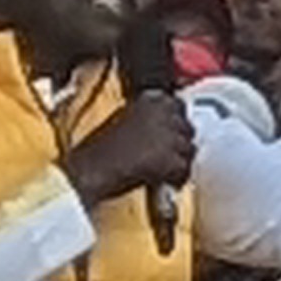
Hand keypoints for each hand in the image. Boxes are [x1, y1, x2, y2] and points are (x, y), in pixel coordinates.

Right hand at [61, 93, 195, 209]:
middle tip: (166, 155)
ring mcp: (170, 136)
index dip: (176, 123)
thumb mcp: (125, 118)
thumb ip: (148, 117)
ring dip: (179, 161)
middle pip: (188, 129)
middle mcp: (164, 112)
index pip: (179, 106)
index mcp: (152, 98)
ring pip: (189, 150)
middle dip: (179, 143)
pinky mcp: (171, 159)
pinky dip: (176, 178)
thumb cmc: (101, 148)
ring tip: (165, 170)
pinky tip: (164, 181)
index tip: (170, 133)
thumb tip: (165, 128)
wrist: (91, 169)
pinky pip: (184, 170)